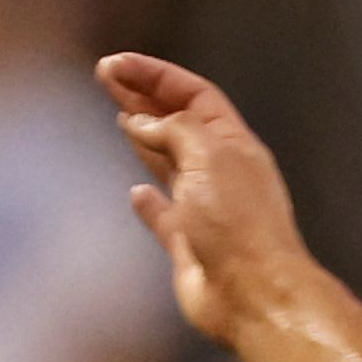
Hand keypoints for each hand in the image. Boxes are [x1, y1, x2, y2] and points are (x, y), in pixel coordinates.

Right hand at [95, 53, 313, 344]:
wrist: (254, 296)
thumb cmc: (238, 222)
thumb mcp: (209, 156)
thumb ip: (173, 129)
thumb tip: (140, 123)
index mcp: (234, 145)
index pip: (194, 95)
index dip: (155, 76)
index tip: (115, 65)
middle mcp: (222, 174)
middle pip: (179, 125)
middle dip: (144, 98)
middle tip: (106, 77)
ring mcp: (206, 212)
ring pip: (171, 166)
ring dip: (145, 140)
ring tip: (119, 117)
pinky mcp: (191, 248)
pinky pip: (167, 218)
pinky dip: (150, 204)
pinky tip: (136, 194)